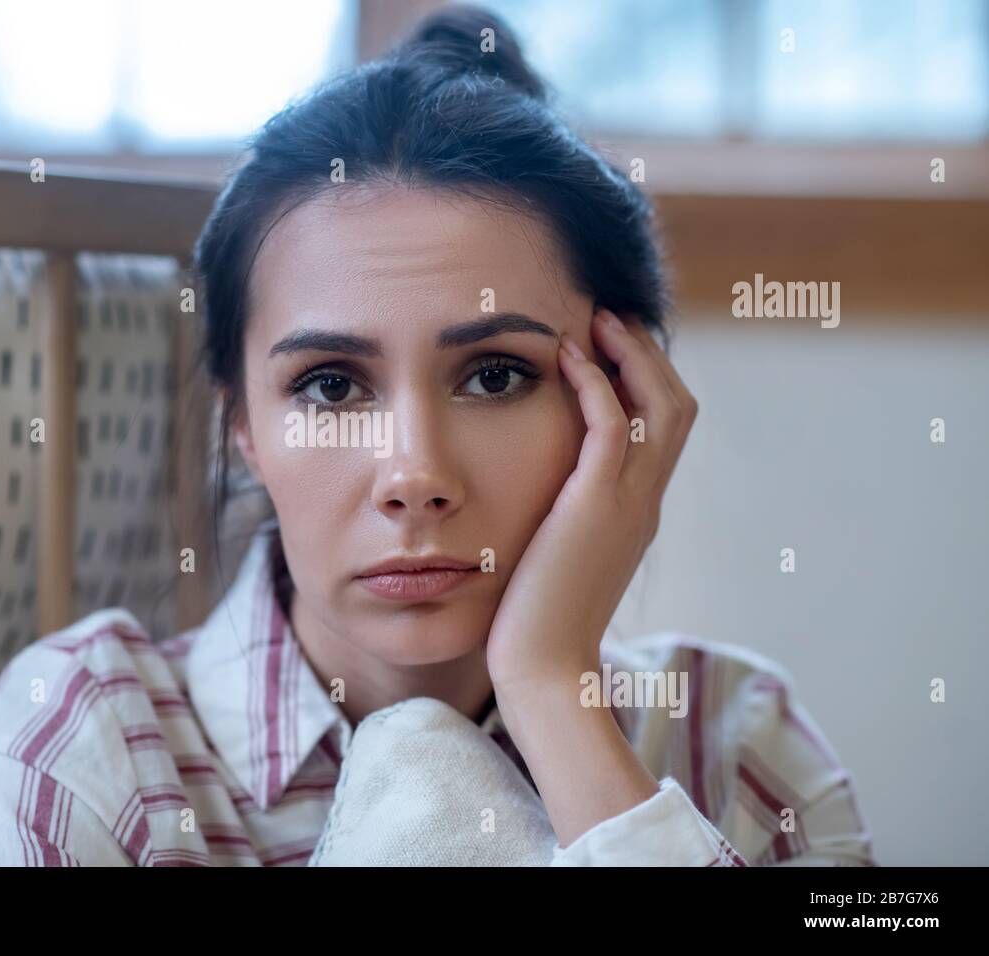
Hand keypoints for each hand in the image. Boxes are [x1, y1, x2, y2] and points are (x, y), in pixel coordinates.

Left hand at [484, 308, 698, 695]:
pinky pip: (613, 425)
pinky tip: (566, 355)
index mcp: (639, 511)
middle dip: (648, 354)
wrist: (540, 666)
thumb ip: (564, 516)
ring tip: (595, 321)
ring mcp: (629, 503)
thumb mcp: (558, 553)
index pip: (664, 428)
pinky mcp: (596, 506)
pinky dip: (595, 382)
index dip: (645, 379)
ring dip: (631, 354)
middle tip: (609, 318)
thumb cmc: (534, 617)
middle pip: (678, 406)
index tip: (608, 346)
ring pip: (662, 406)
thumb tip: (539, 491)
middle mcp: (646, 501)